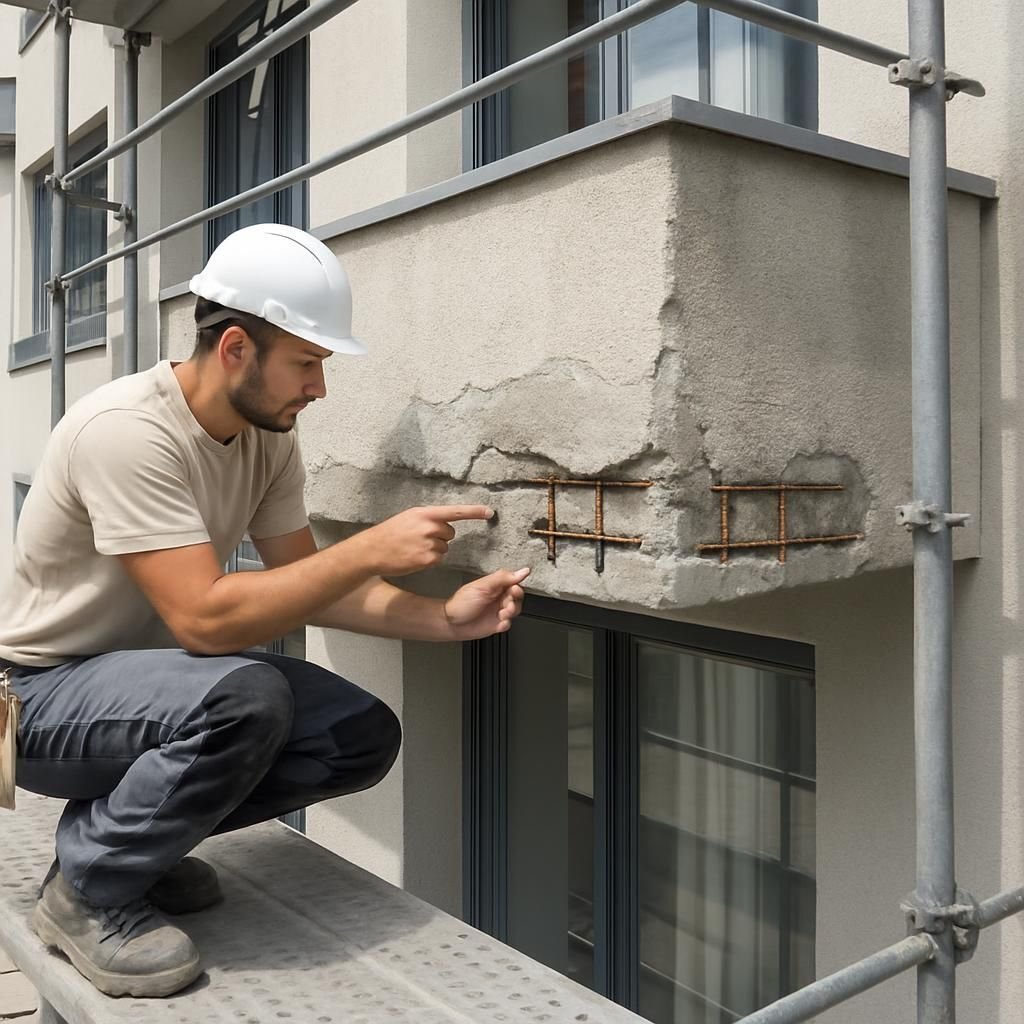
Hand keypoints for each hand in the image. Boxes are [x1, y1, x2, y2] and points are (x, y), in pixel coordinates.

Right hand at [356, 505, 493, 576]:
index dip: (474, 512)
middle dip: (440, 536)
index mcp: (425, 513)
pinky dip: (429, 560)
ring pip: (444, 547)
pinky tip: (414, 557)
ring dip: (433, 549)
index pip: (455, 511)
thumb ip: (428, 518)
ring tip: (414, 548)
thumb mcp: (408, 517)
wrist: (372, 550)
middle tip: (420, 538)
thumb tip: (444, 524)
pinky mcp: (428, 559)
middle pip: (450, 532)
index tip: (490, 512)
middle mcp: (429, 527)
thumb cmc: (390, 533)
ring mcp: (429, 544)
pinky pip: (438, 559)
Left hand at [443, 567, 530, 640]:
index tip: (514, 589)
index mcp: (495, 586)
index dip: (517, 586)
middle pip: (517, 597)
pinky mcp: (496, 624)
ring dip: (511, 612)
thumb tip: (522, 571)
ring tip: (502, 613)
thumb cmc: (461, 603)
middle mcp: (497, 598)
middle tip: (507, 602)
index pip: (514, 583)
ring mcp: (497, 611)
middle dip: (514, 600)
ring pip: (515, 610)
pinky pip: (508, 624)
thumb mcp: (483, 586)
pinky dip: (506, 623)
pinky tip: (499, 622)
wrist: (451, 622)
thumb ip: (503, 577)